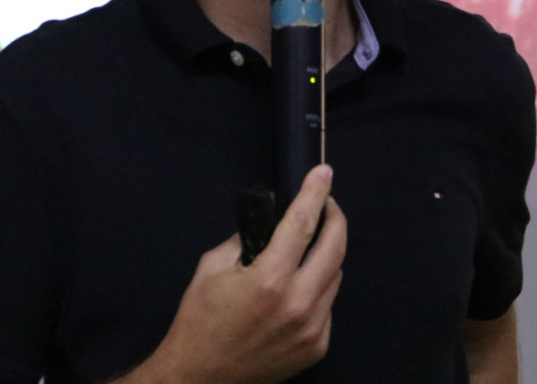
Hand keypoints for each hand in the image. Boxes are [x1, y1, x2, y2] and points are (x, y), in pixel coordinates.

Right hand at [119, 164, 346, 383]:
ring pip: (335, 276)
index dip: (315, 193)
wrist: (202, 377)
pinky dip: (318, 287)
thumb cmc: (200, 321)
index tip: (324, 173)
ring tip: (308, 245)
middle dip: (335, 217)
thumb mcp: (211, 269)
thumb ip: (244, 241)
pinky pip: (328, 304)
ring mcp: (313, 329)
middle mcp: (299, 304)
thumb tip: (268, 224)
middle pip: (335, 247)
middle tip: (327, 203)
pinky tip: (299, 286)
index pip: (302, 224)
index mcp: (269, 280)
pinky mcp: (317, 346)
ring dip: (326, 254)